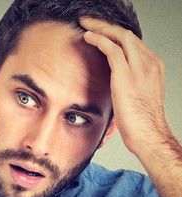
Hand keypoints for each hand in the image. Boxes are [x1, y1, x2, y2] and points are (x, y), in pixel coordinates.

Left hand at [80, 18, 167, 154]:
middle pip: (126, 34)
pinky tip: (88, 37)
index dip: (115, 33)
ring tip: (85, 25)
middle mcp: (149, 63)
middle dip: (105, 25)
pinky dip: (98, 40)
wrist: (148, 134)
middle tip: (89, 21)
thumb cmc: (140, 120)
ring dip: (100, 28)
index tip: (100, 30)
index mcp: (152, 66)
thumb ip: (127, 81)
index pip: (133, 42)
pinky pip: (111, 49)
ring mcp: (139, 68)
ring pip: (120, 37)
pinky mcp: (126, 75)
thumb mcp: (136, 95)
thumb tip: (111, 79)